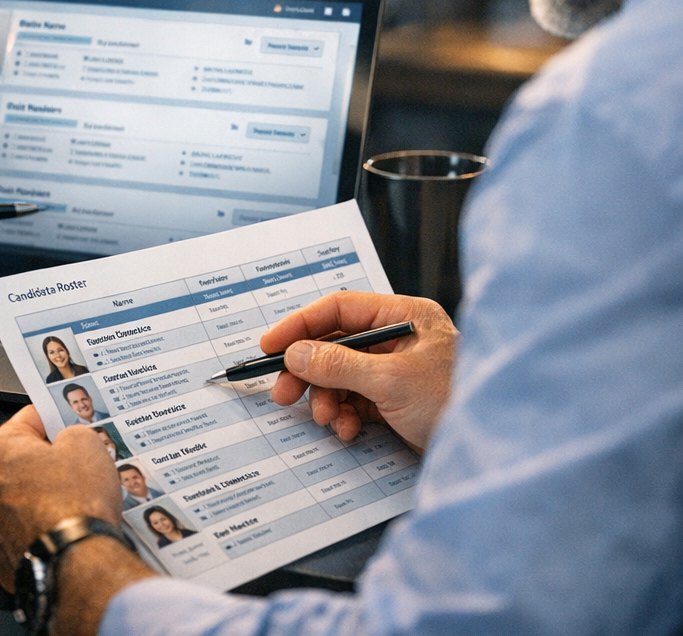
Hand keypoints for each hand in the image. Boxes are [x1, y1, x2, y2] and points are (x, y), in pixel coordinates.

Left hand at [0, 407, 125, 590]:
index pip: (28, 419)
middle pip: (23, 462)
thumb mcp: (86, 443)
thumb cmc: (76, 504)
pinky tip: (68, 526)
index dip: (54, 418)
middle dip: (49, 461)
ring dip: (45, 496)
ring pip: (23, 499)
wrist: (77, 563)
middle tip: (79, 463)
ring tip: (78, 499)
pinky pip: (27, 532)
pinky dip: (44, 529)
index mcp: (0, 452)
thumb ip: (73, 433)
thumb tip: (70, 440)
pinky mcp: (5, 558)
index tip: (68, 423)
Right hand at [263, 290, 458, 453]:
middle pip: (336, 345)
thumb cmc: (456, 403)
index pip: (340, 309)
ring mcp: (397, 371)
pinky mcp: (396, 401)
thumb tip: (296, 353)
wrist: (494, 455)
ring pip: (342, 376)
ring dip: (327, 399)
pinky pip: (355, 401)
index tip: (271, 345)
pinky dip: (345, 415)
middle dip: (310, 371)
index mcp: (405, 317)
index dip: (301, 325)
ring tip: (327, 419)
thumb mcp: (391, 381)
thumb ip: (339, 364)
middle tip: (284, 393)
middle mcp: (400, 339)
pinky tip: (348, 430)